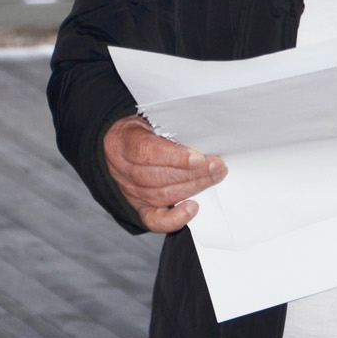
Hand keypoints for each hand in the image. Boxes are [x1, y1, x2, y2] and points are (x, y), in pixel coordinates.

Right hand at [102, 115, 224, 232]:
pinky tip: (192, 208)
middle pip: (160, 177)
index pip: (148, 152)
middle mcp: (125, 171)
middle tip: (218, 166)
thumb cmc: (142, 131)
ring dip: (194, 187)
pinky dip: (175, 218)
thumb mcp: (150, 118)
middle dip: (194, 173)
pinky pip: (155, 219)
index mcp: (125, 143)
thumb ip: (170, 124)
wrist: (118, 147)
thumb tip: (201, 131)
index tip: (198, 158)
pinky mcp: (140, 207)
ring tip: (215, 177)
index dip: (174, 157)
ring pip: (163, 195)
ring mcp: (131, 192)